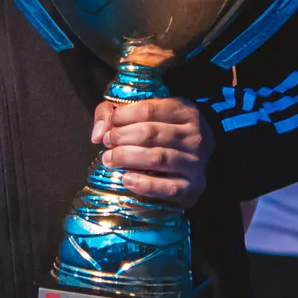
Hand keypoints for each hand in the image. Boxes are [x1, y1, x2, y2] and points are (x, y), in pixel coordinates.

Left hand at [91, 96, 214, 207]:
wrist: (199, 158)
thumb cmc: (165, 131)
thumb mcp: (147, 113)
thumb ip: (115, 114)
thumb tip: (98, 133)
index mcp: (184, 111)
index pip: (148, 110)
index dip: (122, 116)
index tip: (110, 125)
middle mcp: (194, 136)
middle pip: (150, 133)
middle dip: (121, 137)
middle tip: (107, 143)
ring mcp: (195, 162)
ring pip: (157, 158)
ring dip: (126, 158)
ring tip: (109, 159)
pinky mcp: (193, 186)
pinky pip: (167, 187)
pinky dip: (143, 184)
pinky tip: (126, 179)